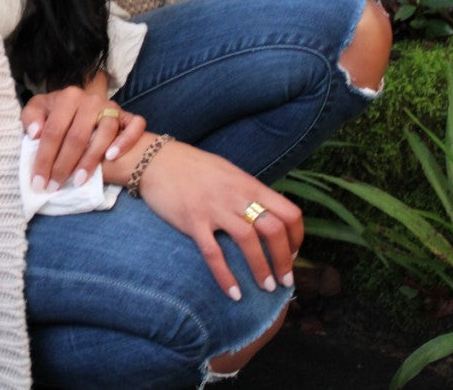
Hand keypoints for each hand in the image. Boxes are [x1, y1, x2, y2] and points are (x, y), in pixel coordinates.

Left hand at [20, 83, 145, 192]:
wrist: (83, 108)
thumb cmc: (58, 113)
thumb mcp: (39, 109)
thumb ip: (31, 116)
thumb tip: (34, 132)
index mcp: (67, 97)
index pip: (53, 130)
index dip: (44, 157)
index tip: (38, 181)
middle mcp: (91, 100)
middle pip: (77, 136)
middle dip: (64, 165)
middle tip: (54, 186)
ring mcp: (111, 107)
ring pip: (105, 132)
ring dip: (90, 159)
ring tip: (78, 180)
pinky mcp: (128, 117)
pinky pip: (134, 126)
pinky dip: (124, 141)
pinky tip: (111, 157)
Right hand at [136, 138, 302, 300]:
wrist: (155, 160)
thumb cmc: (193, 167)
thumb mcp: (228, 173)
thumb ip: (247, 192)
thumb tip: (266, 213)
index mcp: (249, 184)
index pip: (288, 212)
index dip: (297, 237)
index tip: (294, 253)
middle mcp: (235, 196)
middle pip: (273, 230)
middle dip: (284, 260)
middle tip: (285, 280)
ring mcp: (213, 208)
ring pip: (248, 242)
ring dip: (261, 269)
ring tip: (267, 288)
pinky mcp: (192, 221)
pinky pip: (213, 253)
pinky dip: (225, 276)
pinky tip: (234, 293)